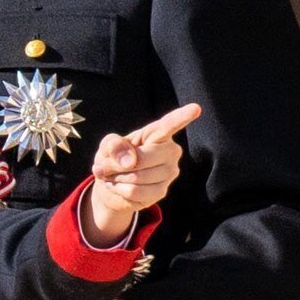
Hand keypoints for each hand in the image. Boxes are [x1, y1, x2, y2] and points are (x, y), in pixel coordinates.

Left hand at [86, 103, 200, 241]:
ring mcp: (169, 172)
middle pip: (143, 158)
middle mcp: (170, 151)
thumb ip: (114, 145)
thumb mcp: (107, 146)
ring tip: (112, 176)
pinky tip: (118, 187)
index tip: (196, 108)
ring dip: (116, 178)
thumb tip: (131, 160)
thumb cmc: (112, 158)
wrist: (110, 186)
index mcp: (158, 133)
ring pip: (137, 177)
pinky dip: (119, 190)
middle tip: (103, 166)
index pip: (170, 124)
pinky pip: (135, 192)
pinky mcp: (162, 191)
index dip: (182, 116)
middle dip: (115, 165)